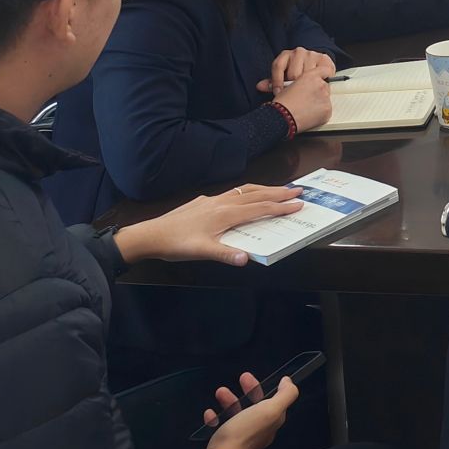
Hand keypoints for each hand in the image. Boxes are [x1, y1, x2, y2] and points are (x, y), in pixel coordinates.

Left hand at [115, 185, 302, 265]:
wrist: (150, 235)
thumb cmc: (176, 244)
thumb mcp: (201, 252)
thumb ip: (225, 254)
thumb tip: (247, 259)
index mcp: (225, 214)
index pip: (259, 208)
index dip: (280, 207)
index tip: (299, 204)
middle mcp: (221, 202)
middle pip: (255, 194)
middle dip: (278, 192)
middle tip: (298, 191)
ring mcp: (212, 199)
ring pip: (243, 190)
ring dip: (263, 189)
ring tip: (277, 189)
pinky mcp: (203, 201)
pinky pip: (232, 192)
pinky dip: (247, 191)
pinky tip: (243, 196)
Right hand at [203, 373, 297, 448]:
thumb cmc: (244, 433)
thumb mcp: (270, 410)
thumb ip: (285, 395)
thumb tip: (289, 382)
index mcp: (271, 423)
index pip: (274, 403)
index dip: (267, 388)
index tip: (259, 378)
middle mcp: (258, 431)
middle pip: (255, 406)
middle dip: (248, 390)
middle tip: (241, 378)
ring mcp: (240, 438)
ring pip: (236, 414)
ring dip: (229, 400)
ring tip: (220, 392)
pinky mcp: (224, 444)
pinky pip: (220, 427)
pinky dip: (215, 418)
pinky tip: (210, 414)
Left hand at [258, 47, 333, 94]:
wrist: (317, 65)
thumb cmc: (298, 73)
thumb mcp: (284, 77)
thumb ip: (272, 82)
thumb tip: (259, 86)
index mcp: (286, 55)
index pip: (278, 66)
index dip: (276, 81)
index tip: (278, 92)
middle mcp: (298, 52)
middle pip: (293, 73)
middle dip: (293, 85)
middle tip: (295, 93)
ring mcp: (311, 54)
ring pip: (306, 74)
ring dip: (306, 84)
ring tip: (307, 89)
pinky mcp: (324, 59)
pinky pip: (319, 73)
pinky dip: (318, 81)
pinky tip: (317, 84)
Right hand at [272, 72, 333, 132]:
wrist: (283, 117)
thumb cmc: (282, 103)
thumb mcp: (290, 86)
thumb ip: (301, 83)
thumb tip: (303, 87)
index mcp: (311, 76)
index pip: (325, 70)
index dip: (323, 76)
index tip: (321, 81)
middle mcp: (320, 84)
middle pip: (325, 86)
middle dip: (319, 92)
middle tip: (309, 100)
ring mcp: (325, 97)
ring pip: (326, 99)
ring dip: (319, 103)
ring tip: (306, 109)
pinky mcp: (327, 109)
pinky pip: (326, 110)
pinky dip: (320, 114)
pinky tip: (309, 115)